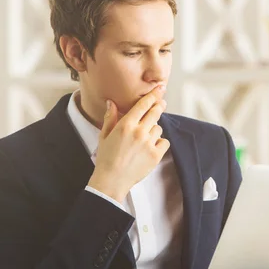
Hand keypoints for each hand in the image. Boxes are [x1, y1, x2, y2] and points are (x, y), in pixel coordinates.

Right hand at [87, 86, 169, 201]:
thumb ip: (110, 118)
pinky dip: (160, 142)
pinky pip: (164, 142)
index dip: (153, 95)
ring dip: (154, 129)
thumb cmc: (106, 158)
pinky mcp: (155, 155)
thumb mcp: (104, 136)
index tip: (160, 88)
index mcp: (126, 125)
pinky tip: (151, 146)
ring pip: (159, 128)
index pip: (143, 104)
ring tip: (145, 137)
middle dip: (159, 106)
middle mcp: (139, 131)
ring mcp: (148, 143)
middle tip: (162, 102)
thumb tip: (111, 103)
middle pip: (155, 112)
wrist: (111, 180)